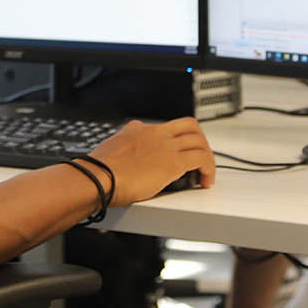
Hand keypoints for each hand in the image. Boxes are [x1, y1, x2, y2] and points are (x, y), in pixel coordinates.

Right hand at [85, 117, 214, 205]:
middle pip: (189, 126)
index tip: (175, 154)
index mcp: (137, 130)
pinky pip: (202, 159)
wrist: (98, 177)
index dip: (174, 142)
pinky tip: (205, 181)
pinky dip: (209, 169)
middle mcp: (155, 133)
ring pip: (199, 140)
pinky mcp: (174, 162)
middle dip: (199, 141)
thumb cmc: (99, 172)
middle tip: (200, 158)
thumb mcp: (109, 153)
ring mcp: (166, 145)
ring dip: (207, 156)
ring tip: (206, 173)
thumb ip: (120, 154)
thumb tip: (119, 163)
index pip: (164, 128)